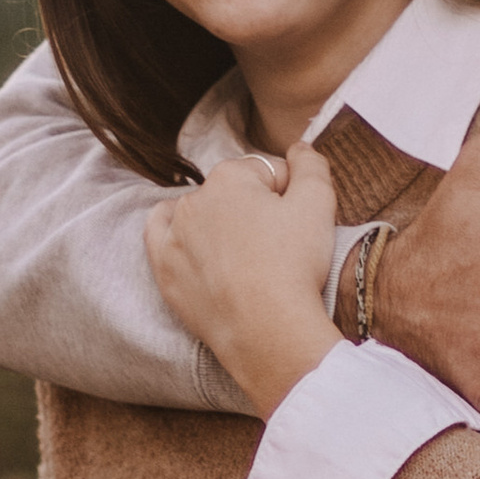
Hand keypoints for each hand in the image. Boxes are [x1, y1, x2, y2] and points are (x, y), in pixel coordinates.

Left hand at [144, 143, 340, 413]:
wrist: (268, 332)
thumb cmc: (294, 266)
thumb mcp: (319, 203)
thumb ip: (311, 163)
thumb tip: (299, 146)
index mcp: (230, 177)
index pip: (267, 173)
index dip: (288, 195)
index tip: (297, 223)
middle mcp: (194, 199)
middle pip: (235, 193)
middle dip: (255, 209)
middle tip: (277, 245)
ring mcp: (174, 235)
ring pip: (202, 213)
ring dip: (220, 223)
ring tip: (245, 256)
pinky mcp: (165, 270)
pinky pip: (160, 234)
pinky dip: (175, 232)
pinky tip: (192, 241)